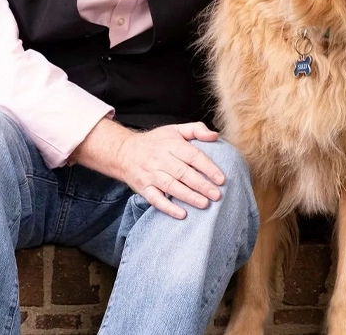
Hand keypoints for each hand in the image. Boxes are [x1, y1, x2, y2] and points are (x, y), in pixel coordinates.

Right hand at [70, 118, 223, 218]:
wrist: (124, 151)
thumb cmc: (156, 142)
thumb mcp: (174, 130)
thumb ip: (196, 130)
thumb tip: (215, 136)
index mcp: (171, 144)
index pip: (192, 156)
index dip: (207, 167)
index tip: (221, 178)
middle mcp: (161, 159)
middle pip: (183, 173)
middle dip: (201, 185)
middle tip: (217, 195)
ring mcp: (151, 174)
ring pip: (171, 186)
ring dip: (188, 196)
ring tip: (204, 204)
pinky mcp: (143, 188)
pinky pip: (155, 199)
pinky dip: (168, 208)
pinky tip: (182, 214)